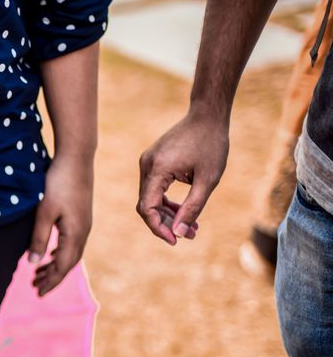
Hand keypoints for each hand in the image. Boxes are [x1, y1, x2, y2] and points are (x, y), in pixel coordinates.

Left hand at [28, 156, 93, 296]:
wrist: (77, 158)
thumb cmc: (58, 183)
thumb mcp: (44, 212)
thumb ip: (38, 238)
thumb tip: (32, 264)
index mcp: (75, 234)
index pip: (63, 266)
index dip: (51, 281)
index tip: (38, 293)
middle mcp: (83, 232)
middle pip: (68, 263)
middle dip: (52, 277)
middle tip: (35, 287)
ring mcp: (84, 224)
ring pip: (70, 253)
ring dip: (55, 265)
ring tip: (38, 274)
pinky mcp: (81, 216)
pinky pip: (71, 243)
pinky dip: (60, 253)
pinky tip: (50, 254)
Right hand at [137, 111, 226, 243]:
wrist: (208, 116)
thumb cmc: (211, 144)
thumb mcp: (208, 180)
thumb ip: (193, 208)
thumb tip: (180, 233)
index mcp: (156, 169)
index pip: (147, 208)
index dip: (158, 227)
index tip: (175, 241)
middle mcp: (146, 166)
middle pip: (147, 205)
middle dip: (166, 223)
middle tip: (190, 235)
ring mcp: (148, 162)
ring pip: (150, 198)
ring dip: (168, 214)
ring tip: (191, 226)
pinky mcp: (153, 161)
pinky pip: (155, 188)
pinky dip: (166, 201)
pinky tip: (183, 209)